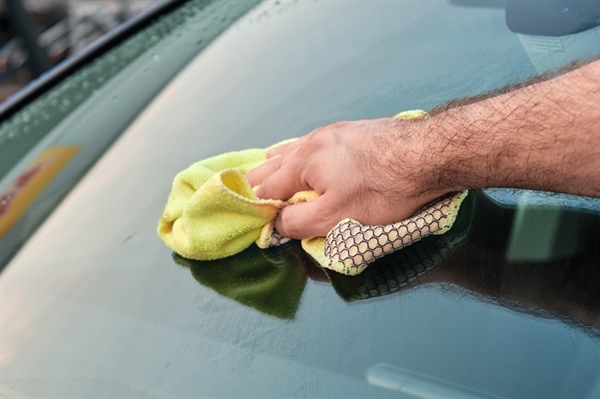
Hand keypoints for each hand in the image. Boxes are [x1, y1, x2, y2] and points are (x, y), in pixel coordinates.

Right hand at [246, 118, 445, 238]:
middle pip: (273, 164)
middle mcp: (312, 142)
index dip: (255, 207)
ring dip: (276, 162)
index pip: (266, 189)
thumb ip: (299, 222)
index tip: (249, 220)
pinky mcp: (353, 131)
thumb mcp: (336, 218)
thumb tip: (276, 223)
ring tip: (265, 169)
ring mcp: (333, 132)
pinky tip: (305, 153)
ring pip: (293, 148)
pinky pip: (314, 142)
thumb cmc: (383, 191)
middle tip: (246, 193)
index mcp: (302, 163)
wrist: (430, 154)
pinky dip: (299, 151)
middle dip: (258, 181)